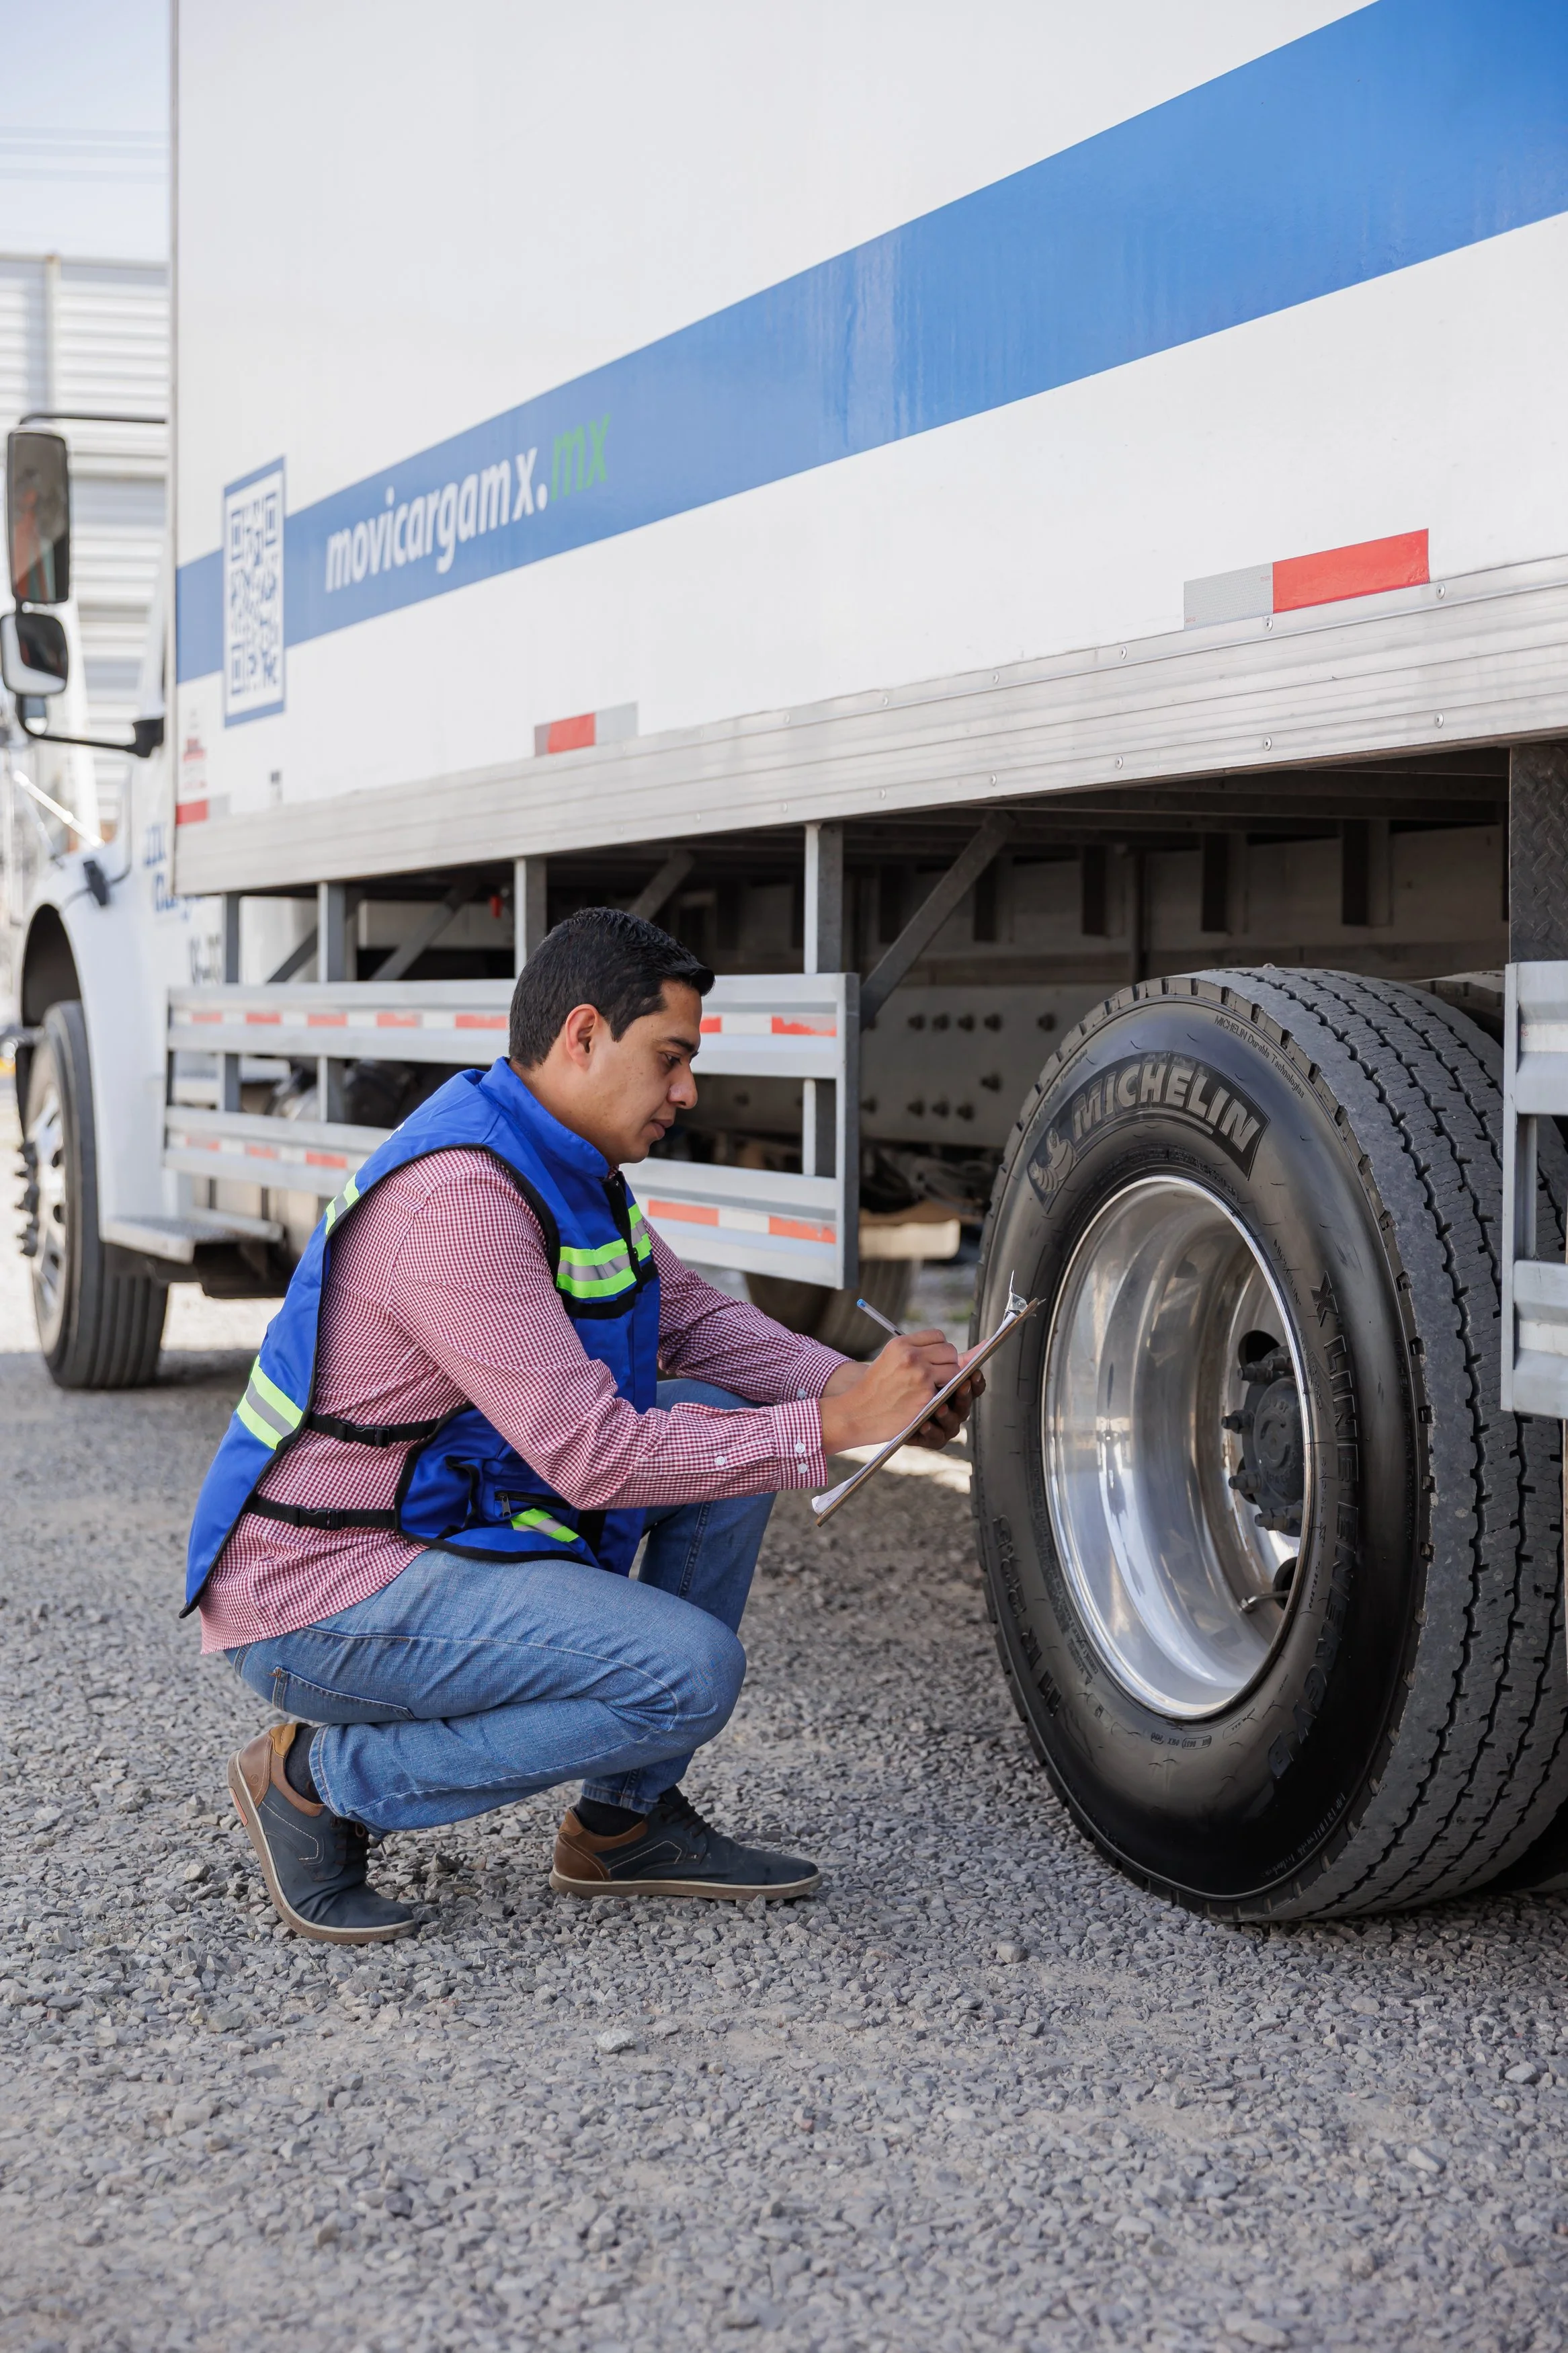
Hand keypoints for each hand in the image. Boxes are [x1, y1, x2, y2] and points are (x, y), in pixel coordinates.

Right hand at [819, 1329, 969, 1454]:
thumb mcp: (891, 1360)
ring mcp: (920, 1375)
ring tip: (931, 1389)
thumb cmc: (875, 1388)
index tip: (931, 1361)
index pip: (937, 1336)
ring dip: (949, 1380)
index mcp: (901, 1344)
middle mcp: (911, 1356)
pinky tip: (926, 1401)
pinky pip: (949, 1390)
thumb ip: (922, 1352)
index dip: (938, 1349)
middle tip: (933, 1377)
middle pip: (950, 1351)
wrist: (856, 1413)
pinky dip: (942, 1396)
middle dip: (947, 1364)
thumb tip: (971, 1353)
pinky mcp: (926, 1395)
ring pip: (955, 1370)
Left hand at [907, 1349, 985, 1449]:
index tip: (972, 1374)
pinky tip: (924, 1424)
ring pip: (953, 1423)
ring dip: (948, 1415)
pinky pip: (935, 1438)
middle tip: (961, 1385)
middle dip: (963, 1395)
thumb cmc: (904, 1383)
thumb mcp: (927, 1367)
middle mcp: (951, 1408)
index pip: (975, 1387)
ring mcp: (941, 1424)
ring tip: (940, 1408)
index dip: (976, 1381)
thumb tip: (983, 1344)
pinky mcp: (926, 1438)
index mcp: (955, 1391)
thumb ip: (954, 1359)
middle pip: (965, 1404)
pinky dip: (931, 1431)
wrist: (875, 1405)